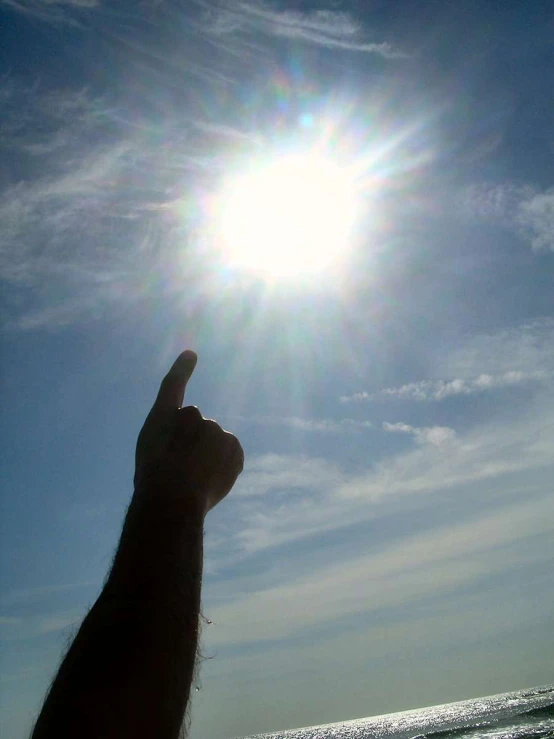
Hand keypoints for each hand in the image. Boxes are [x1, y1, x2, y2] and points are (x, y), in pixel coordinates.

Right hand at [134, 350, 243, 513]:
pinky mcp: (232, 443)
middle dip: (193, 444)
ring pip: (214, 443)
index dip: (182, 370)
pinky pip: (230, 455)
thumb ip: (171, 440)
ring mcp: (213, 427)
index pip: (173, 386)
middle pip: (196, 429)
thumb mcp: (152, 456)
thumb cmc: (154, 481)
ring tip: (194, 476)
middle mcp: (190, 415)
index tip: (191, 354)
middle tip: (181, 467)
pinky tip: (210, 478)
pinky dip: (224, 466)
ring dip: (208, 457)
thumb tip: (195, 438)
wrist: (172, 497)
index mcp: (163, 416)